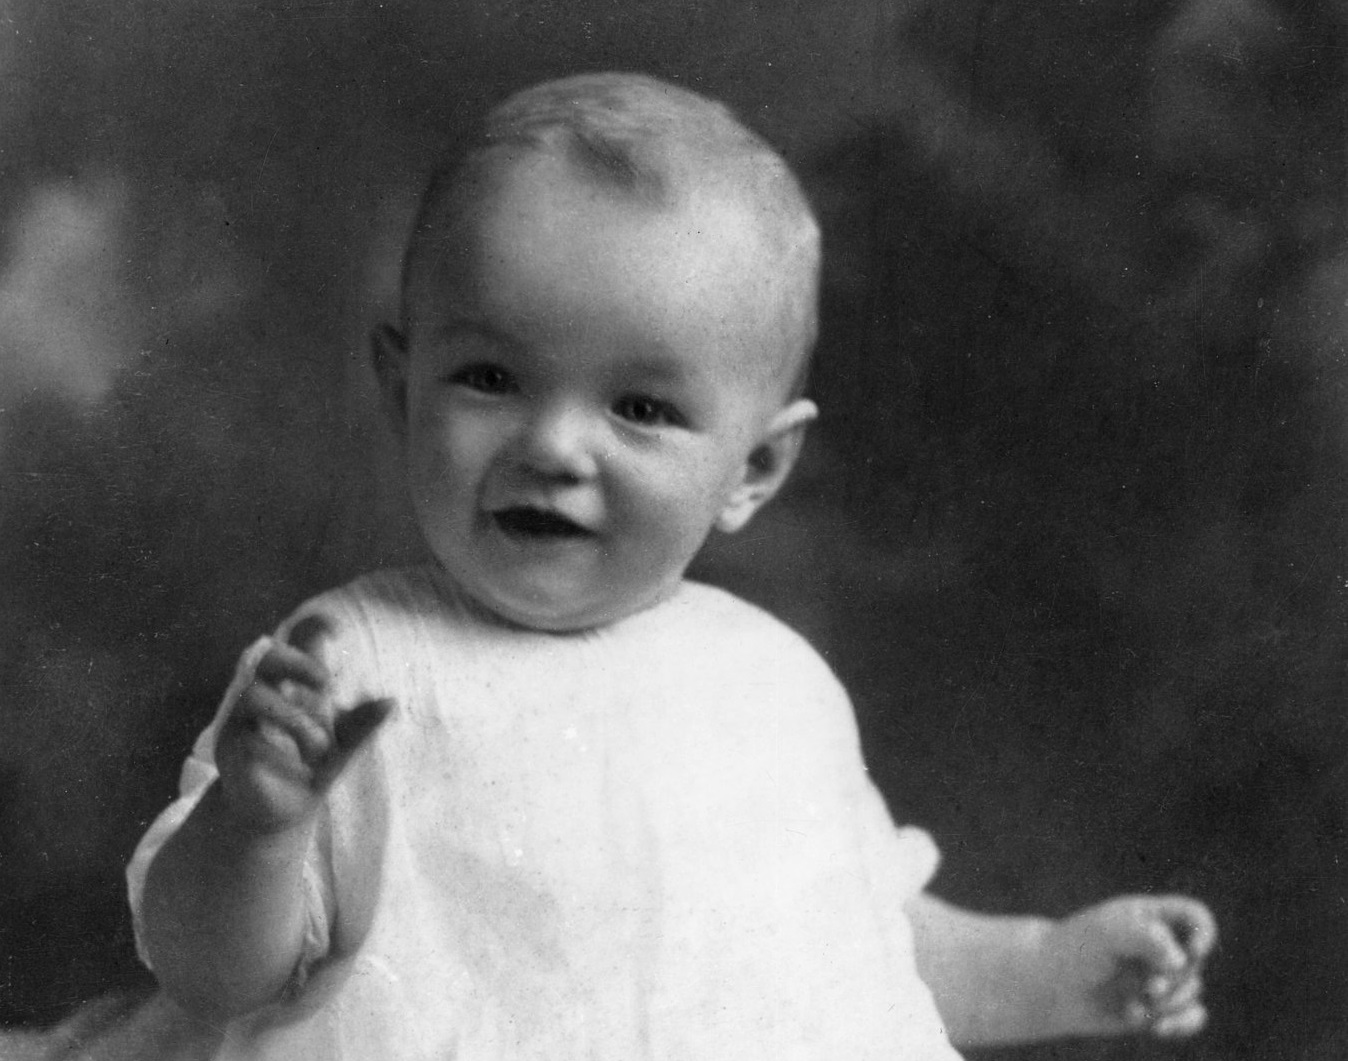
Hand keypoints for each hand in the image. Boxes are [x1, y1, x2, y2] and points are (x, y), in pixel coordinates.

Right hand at [215, 615, 391, 832]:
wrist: (280, 812)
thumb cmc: (310, 767)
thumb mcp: (343, 747)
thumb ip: (361, 725)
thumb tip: (391, 702)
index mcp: (289, 688)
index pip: (293, 645)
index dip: (309, 630)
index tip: (335, 629)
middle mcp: (262, 696)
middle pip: (265, 657)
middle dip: (296, 663)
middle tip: (326, 683)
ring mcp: (241, 721)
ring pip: (253, 696)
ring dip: (291, 717)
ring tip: (319, 745)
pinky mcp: (229, 749)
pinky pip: (247, 739)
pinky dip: (278, 753)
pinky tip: (298, 767)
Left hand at [1048, 894, 1216, 1038]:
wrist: (1048, 987)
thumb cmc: (1073, 950)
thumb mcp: (1105, 933)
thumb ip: (1144, 937)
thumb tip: (1181, 960)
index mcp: (1149, 917)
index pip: (1194, 916)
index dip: (1204, 933)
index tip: (1193, 951)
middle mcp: (1159, 945)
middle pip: (1195, 961)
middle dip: (1175, 979)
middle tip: (1149, 988)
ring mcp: (1159, 976)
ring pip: (1192, 991)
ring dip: (1169, 1004)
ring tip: (1133, 1006)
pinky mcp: (1156, 1006)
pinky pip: (1191, 1017)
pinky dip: (1182, 1024)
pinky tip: (1157, 1029)